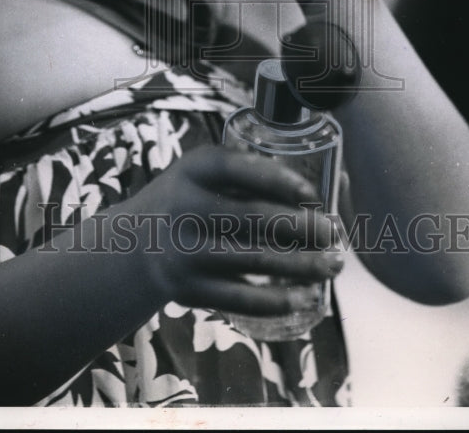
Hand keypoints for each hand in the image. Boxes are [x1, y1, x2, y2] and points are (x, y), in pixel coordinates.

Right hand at [118, 145, 342, 316]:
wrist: (132, 245)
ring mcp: (184, 251)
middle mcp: (184, 207)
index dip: (276, 179)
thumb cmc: (191, 199)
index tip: (312, 195)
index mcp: (192, 169)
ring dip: (302, 265)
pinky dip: (276, 300)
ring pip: (254, 260)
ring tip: (333, 265)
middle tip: (334, 232)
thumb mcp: (204, 174)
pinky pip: (239, 299)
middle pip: (252, 217)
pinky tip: (304, 298)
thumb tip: (336, 178)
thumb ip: (253, 174)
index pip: (234, 168)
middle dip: (302, 227)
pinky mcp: (188, 289)